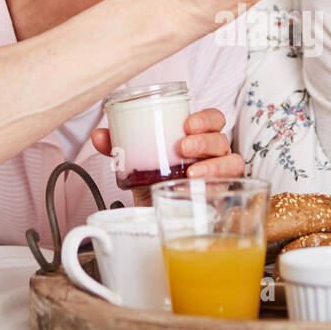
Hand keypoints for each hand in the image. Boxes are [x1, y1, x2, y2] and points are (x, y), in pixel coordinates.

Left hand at [92, 108, 244, 205]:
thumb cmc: (154, 179)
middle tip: (183, 146)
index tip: (187, 124)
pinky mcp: (221, 193)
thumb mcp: (136, 162)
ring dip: (212, 164)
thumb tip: (99, 135)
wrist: (158, 211)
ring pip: (231, 161)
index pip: (213, 119)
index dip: (205, 118)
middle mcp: (212, 153)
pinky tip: (195, 188)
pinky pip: (229, 186)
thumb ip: (118, 147)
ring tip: (191, 172)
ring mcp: (219, 173)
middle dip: (204, 140)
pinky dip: (215, 185)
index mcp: (197, 137)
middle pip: (222, 137)